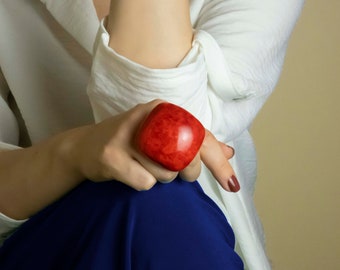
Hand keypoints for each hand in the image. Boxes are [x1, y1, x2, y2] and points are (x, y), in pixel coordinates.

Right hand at [68, 100, 237, 191]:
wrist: (85, 146)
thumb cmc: (130, 141)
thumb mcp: (163, 136)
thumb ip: (195, 142)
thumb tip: (229, 151)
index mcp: (163, 108)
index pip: (201, 136)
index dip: (219, 163)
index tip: (232, 185)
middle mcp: (146, 115)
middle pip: (186, 157)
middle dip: (186, 173)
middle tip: (173, 171)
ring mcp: (125, 134)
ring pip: (165, 173)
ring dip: (158, 178)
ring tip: (142, 165)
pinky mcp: (110, 155)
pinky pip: (144, 182)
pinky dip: (141, 183)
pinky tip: (129, 172)